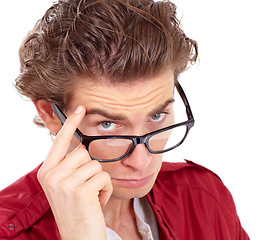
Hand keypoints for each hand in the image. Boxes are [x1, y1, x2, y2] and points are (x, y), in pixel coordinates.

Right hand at [37, 105, 112, 239]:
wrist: (79, 238)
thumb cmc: (77, 210)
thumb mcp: (66, 186)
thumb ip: (69, 166)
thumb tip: (81, 147)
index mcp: (48, 171)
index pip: (60, 141)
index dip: (71, 123)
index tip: (80, 107)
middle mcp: (52, 175)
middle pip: (84, 153)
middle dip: (91, 169)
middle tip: (86, 188)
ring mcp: (65, 183)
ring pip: (96, 164)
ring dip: (99, 180)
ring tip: (91, 196)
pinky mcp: (80, 190)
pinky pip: (104, 177)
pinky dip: (106, 189)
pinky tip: (97, 202)